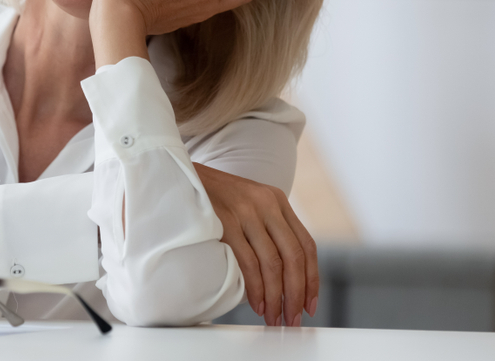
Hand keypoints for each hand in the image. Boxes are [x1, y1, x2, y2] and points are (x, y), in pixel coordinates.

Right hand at [193, 162, 318, 326]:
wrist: (182, 176)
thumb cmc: (214, 197)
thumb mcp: (249, 203)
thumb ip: (268, 227)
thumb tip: (282, 274)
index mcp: (277, 200)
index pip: (306, 244)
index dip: (312, 279)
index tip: (310, 305)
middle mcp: (266, 204)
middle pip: (294, 256)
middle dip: (296, 293)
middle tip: (292, 319)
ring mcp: (246, 212)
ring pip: (273, 262)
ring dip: (276, 296)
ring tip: (273, 317)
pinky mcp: (225, 222)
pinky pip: (248, 262)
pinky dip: (255, 287)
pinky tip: (256, 302)